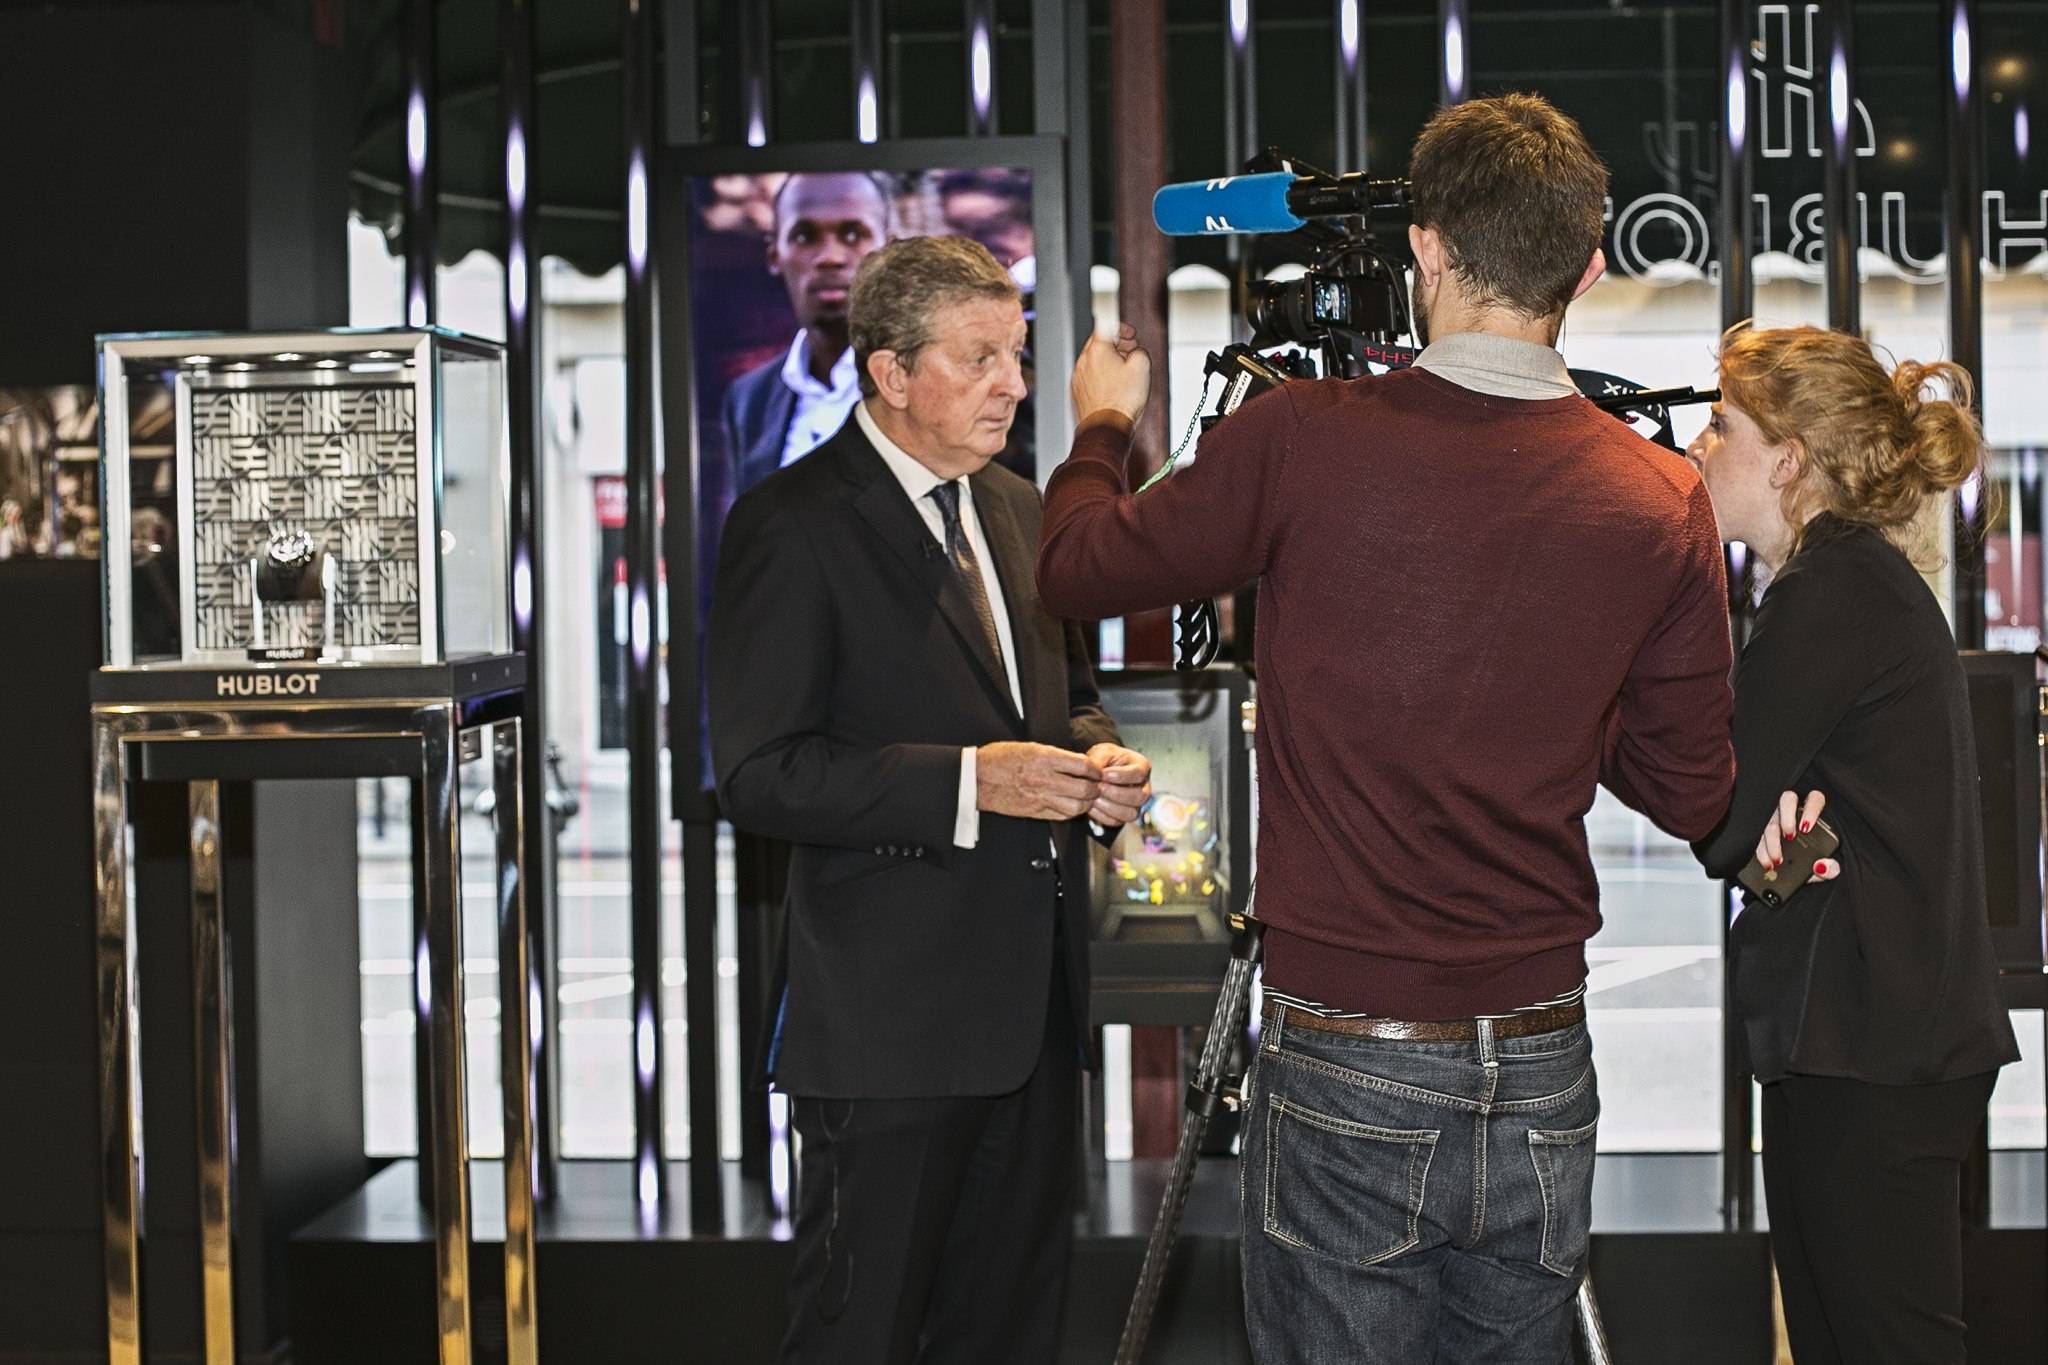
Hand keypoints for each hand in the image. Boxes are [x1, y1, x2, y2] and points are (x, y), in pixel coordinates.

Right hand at [977, 742, 1102, 820]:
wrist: (976, 778)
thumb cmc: (998, 759)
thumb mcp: (1029, 747)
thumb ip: (1054, 755)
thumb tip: (1075, 762)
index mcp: (1045, 758)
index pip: (1083, 766)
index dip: (1095, 770)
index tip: (1096, 770)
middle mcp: (1045, 779)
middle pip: (1084, 789)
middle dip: (1095, 788)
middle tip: (1095, 785)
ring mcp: (1040, 798)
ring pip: (1077, 807)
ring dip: (1085, 802)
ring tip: (1084, 797)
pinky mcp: (1035, 811)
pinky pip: (1061, 815)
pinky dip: (1071, 812)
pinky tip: (1070, 805)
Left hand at [1069, 324, 1151, 427]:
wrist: (1106, 430)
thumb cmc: (1121, 402)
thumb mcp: (1143, 368)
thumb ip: (1140, 351)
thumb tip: (1137, 353)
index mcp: (1097, 350)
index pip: (1106, 325)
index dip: (1122, 327)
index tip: (1130, 333)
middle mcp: (1083, 362)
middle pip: (1099, 343)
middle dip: (1117, 344)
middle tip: (1131, 350)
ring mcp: (1078, 378)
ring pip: (1094, 361)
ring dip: (1110, 361)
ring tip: (1125, 372)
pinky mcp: (1078, 393)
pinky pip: (1090, 377)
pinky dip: (1102, 376)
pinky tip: (1115, 387)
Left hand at [1084, 742, 1152, 828]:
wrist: (1099, 770)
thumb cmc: (1105, 759)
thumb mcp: (1101, 752)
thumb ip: (1099, 761)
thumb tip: (1094, 773)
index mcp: (1142, 767)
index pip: (1139, 774)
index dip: (1122, 776)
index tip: (1104, 774)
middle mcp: (1143, 787)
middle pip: (1140, 797)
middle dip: (1116, 794)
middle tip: (1098, 787)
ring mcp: (1136, 804)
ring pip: (1131, 813)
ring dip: (1110, 807)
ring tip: (1094, 798)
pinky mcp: (1124, 816)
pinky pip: (1117, 822)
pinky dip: (1102, 816)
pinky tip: (1091, 806)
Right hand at [1756, 789, 1838, 881]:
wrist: (1810, 873)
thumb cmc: (1823, 861)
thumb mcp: (1832, 865)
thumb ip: (1832, 867)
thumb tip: (1821, 866)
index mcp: (1818, 813)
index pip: (1815, 799)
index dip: (1810, 811)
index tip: (1806, 828)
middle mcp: (1796, 810)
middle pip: (1787, 800)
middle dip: (1786, 817)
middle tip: (1789, 836)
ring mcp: (1778, 818)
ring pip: (1770, 818)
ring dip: (1771, 839)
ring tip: (1777, 858)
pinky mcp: (1766, 832)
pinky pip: (1758, 835)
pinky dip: (1761, 850)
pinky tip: (1767, 862)